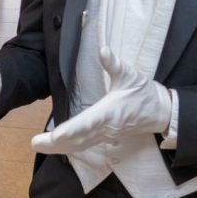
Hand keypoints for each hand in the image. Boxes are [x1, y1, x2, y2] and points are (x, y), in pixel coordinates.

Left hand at [31, 46, 172, 154]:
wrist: (162, 112)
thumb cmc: (145, 93)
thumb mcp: (131, 76)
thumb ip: (115, 64)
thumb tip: (103, 49)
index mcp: (109, 112)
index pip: (87, 122)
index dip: (71, 130)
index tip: (55, 135)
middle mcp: (106, 127)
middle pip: (78, 139)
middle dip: (56, 143)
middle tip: (34, 144)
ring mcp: (105, 134)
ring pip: (80, 144)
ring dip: (59, 148)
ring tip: (38, 146)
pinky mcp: (105, 136)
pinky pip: (85, 144)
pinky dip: (69, 147)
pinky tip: (55, 147)